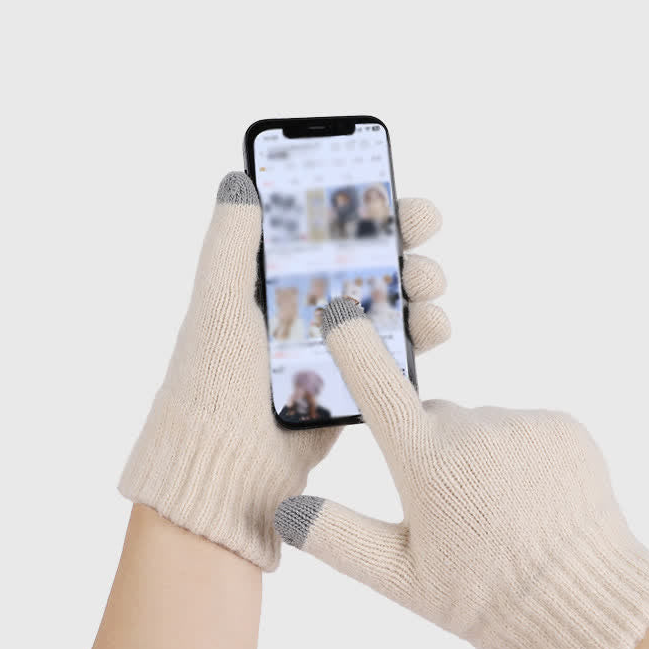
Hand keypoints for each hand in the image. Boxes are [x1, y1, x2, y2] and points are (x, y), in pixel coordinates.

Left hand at [119, 173, 449, 569]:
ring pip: (389, 303)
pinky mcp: (353, 381)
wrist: (229, 467)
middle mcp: (306, 308)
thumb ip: (229, 244)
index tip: (392, 189)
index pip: (323, 231)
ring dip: (418, 287)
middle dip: (401, 242)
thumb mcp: (218, 307)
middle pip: (365, 263)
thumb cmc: (215, 383)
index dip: (360, 207)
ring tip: (430, 288)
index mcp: (274, 282)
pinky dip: (419, 333)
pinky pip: (393, 349)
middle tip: (423, 234)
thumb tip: (239, 180)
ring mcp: (332, 345)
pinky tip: (433, 327)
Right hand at [274, 297, 648, 648]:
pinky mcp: (562, 426)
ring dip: (479, 456)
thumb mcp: (402, 579)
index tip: (339, 309)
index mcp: (428, 464)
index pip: (379, 388)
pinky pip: (523, 428)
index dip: (355, 346)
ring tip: (501, 512)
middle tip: (453, 509)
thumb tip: (285, 509)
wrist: (588, 607)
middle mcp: (473, 431)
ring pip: (479, 427)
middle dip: (431, 449)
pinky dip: (520, 455)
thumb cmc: (486, 600)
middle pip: (432, 419)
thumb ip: (339, 537)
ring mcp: (522, 424)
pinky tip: (533, 498)